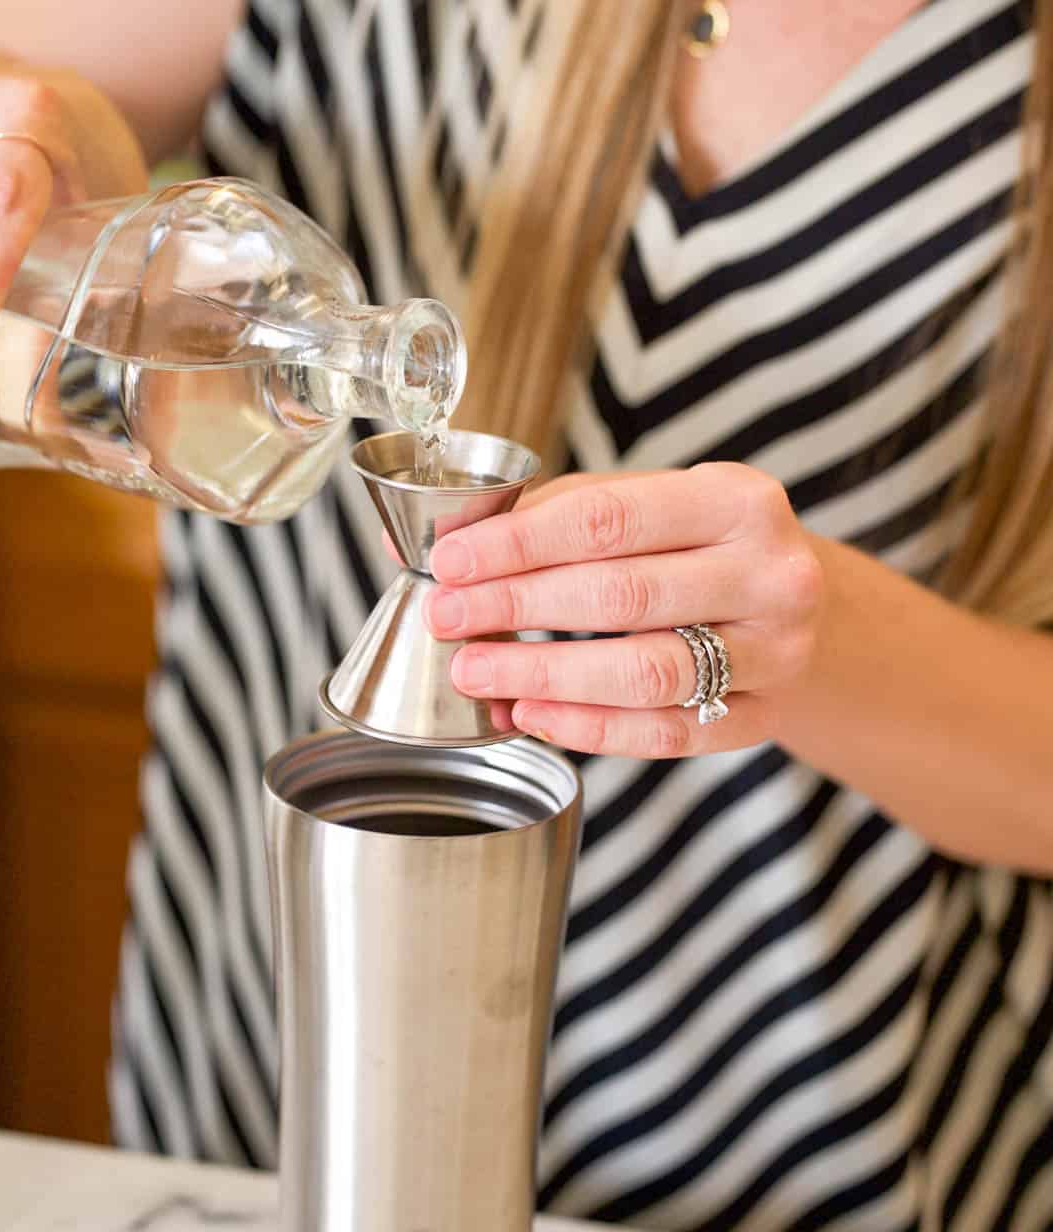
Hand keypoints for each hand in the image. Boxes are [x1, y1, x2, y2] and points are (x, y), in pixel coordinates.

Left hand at [424, 465, 825, 757]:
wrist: (795, 605)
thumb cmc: (697, 545)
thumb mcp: (643, 503)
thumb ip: (550, 513)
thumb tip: (436, 535)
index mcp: (738, 498)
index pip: (608, 519)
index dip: (518, 544)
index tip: (449, 562)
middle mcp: (771, 574)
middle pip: (623, 595)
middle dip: (517, 606)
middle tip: (446, 618)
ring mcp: (776, 652)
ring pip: (646, 672)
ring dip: (545, 675)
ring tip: (476, 671)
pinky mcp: (765, 716)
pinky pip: (666, 733)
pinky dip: (590, 728)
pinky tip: (532, 713)